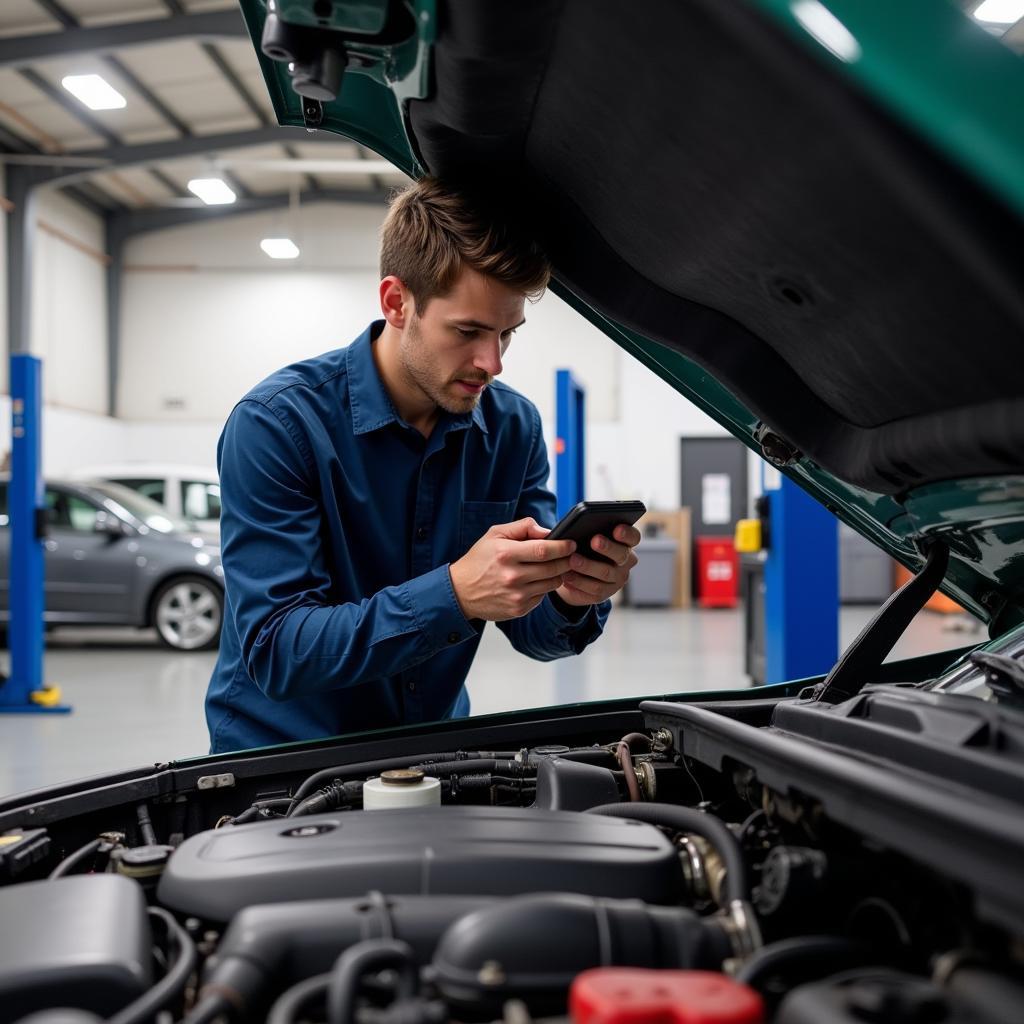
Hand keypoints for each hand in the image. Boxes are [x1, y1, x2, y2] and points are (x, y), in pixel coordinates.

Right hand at [449, 517, 576, 621]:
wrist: (460, 591)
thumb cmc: (479, 559)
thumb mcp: (495, 534)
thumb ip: (523, 527)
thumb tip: (548, 531)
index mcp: (506, 554)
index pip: (544, 550)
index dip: (563, 546)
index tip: (571, 543)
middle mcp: (512, 576)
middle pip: (553, 568)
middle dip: (566, 560)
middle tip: (571, 555)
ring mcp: (516, 595)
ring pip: (552, 583)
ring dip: (558, 574)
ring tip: (554, 566)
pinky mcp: (519, 609)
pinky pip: (542, 596)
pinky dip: (544, 587)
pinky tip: (537, 580)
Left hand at [555, 523, 640, 606]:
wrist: (575, 576)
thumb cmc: (582, 549)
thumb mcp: (586, 539)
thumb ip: (589, 532)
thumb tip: (578, 528)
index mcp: (625, 544)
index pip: (633, 537)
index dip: (627, 533)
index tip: (617, 529)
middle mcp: (625, 562)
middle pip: (621, 555)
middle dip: (608, 547)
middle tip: (594, 541)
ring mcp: (617, 580)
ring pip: (605, 573)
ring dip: (588, 566)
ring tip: (572, 560)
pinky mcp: (605, 594)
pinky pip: (594, 589)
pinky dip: (579, 582)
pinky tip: (567, 576)